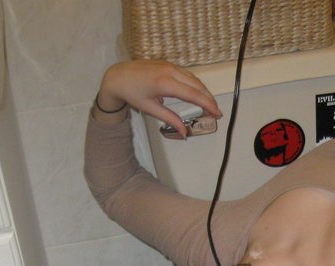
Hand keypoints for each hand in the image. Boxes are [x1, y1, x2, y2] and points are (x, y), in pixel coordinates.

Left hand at [94, 60, 221, 134]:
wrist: (117, 76)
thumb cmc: (132, 93)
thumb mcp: (150, 109)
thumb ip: (170, 120)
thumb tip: (184, 133)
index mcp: (164, 83)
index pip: (193, 95)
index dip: (208, 105)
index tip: (217, 113)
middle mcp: (169, 71)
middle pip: (197, 85)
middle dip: (209, 98)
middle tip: (216, 111)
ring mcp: (169, 65)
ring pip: (193, 78)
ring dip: (203, 91)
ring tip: (209, 104)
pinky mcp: (168, 64)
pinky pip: (186, 74)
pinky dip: (195, 84)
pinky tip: (198, 93)